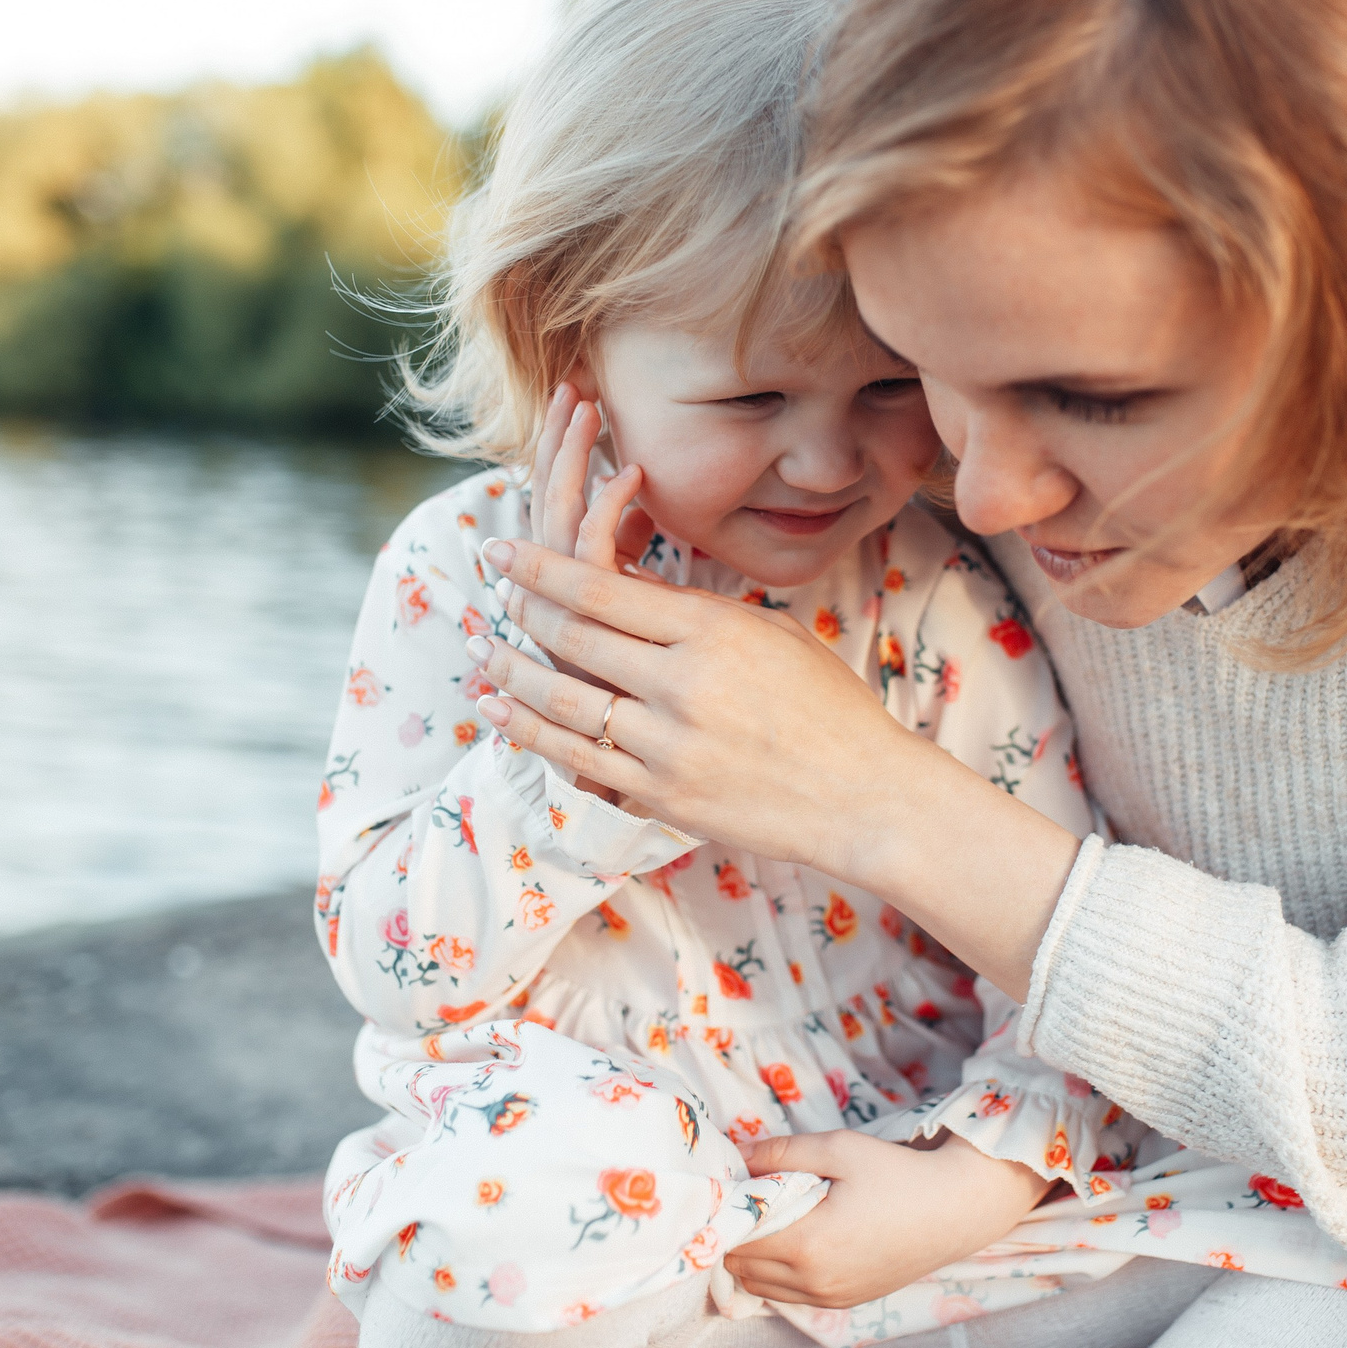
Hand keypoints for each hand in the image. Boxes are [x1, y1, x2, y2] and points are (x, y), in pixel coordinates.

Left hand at [463, 493, 1081, 994]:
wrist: (867, 797)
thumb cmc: (829, 707)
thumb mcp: (770, 636)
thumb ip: (695, 616)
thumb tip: (624, 591)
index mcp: (711, 632)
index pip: (599, 589)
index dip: (538, 568)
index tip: (501, 549)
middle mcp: (681, 686)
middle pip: (570, 639)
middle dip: (517, 612)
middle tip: (487, 594)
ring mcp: (667, 748)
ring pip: (561, 703)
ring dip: (509, 676)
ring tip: (479, 657)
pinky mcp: (661, 798)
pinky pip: (579, 762)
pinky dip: (532, 736)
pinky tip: (504, 718)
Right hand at [522, 385, 655, 694]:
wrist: (689, 752)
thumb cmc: (681, 689)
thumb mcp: (654, 614)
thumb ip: (636, 561)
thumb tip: (643, 509)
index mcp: (572, 590)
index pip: (557, 508)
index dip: (564, 456)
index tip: (580, 405)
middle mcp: (561, 598)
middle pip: (547, 506)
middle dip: (557, 445)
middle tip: (572, 389)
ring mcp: (571, 612)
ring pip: (559, 520)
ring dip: (571, 460)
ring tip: (587, 408)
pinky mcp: (592, 629)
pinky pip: (591, 555)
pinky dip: (608, 509)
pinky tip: (632, 475)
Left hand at [723, 1131, 1051, 1308]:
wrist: (957, 1209)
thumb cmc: (899, 1173)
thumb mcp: (839, 1149)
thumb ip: (782, 1152)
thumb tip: (739, 1155)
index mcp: (807, 1244)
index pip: (736, 1239)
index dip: (729, 1213)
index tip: (734, 1188)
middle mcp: (814, 1281)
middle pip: (740, 1266)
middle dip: (736, 1234)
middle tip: (751, 1200)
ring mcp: (830, 1298)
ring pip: (760, 1287)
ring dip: (755, 1257)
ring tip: (773, 1220)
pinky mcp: (846, 1302)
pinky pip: (790, 1296)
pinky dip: (779, 1274)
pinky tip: (797, 1241)